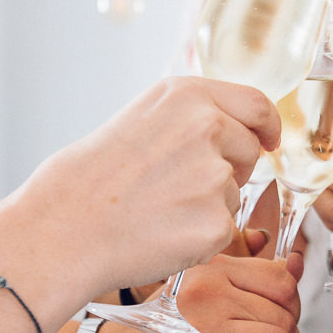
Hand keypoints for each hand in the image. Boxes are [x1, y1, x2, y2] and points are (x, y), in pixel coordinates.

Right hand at [0, 76, 280, 309]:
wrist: (66, 227)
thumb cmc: (94, 178)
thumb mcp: (142, 119)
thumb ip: (191, 117)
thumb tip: (236, 125)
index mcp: (187, 96)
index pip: (257, 104)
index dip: (266, 126)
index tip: (267, 139)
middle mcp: (207, 127)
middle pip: (250, 151)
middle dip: (228, 169)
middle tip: (176, 186)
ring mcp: (215, 175)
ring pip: (235, 193)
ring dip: (209, 205)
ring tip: (158, 209)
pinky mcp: (217, 221)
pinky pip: (225, 230)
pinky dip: (201, 237)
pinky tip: (162, 232)